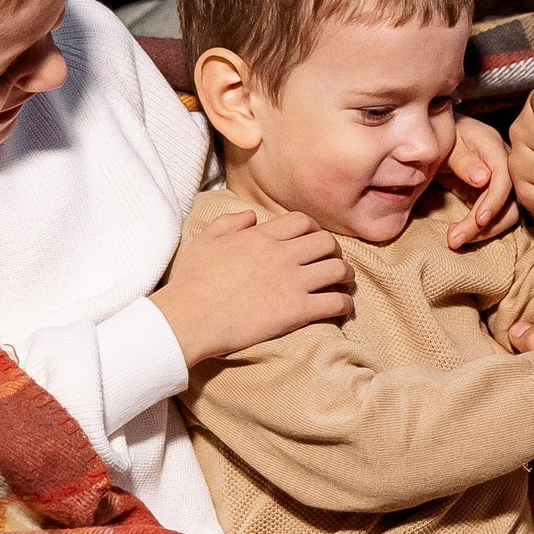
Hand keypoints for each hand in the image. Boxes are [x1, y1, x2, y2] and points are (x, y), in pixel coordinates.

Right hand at [151, 209, 350, 364]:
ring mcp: (291, 282)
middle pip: (326, 242)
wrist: (189, 317)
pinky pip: (335, 302)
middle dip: (334, 251)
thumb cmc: (191, 281)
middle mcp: (281, 254)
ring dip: (345, 275)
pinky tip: (342, 308)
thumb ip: (229, 222)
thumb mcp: (205, 240)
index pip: (302, 222)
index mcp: (260, 236)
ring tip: (343, 283)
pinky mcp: (296, 310)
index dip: (314, 229)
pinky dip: (344, 304)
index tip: (314, 240)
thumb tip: (252, 215)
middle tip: (332, 261)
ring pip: (337, 269)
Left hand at [443, 115, 521, 248]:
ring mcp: (500, 182)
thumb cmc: (441, 135)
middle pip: (510, 203)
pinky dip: (479, 230)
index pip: (505, 178)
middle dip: (485, 226)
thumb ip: (463, 160)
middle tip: (454, 239)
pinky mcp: (491, 195)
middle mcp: (504, 166)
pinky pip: (495, 218)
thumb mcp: (447, 143)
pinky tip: (460, 233)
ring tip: (454, 239)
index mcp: (494, 147)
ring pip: (505, 215)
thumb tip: (484, 179)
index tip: (478, 220)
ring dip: (482, 232)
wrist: (437, 134)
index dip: (494, 201)